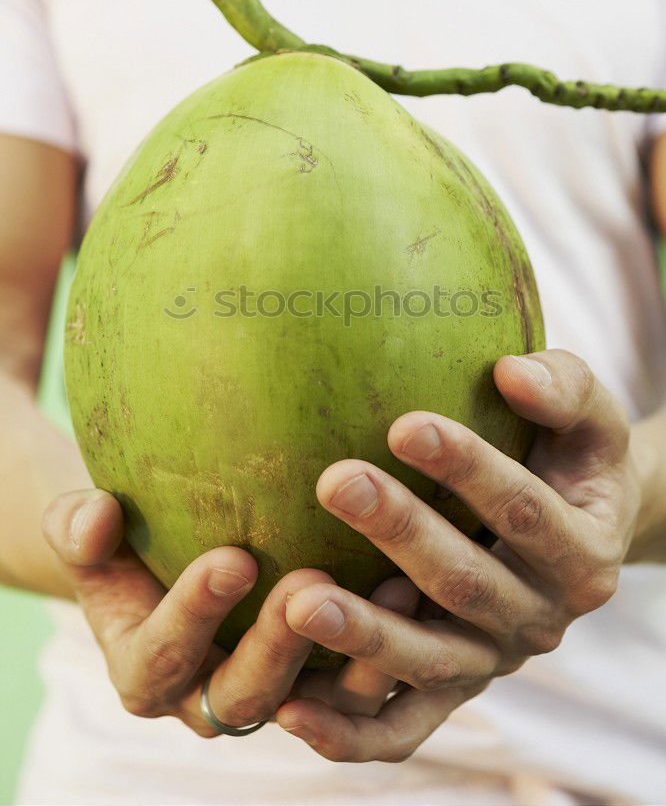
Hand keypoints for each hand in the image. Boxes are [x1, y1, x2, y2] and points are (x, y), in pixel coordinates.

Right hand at [41, 492, 414, 734]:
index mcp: (147, 671)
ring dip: (356, 659)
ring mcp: (273, 698)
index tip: (232, 558)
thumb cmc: (124, 542)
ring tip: (391, 589)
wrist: (163, 565)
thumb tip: (93, 517)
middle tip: (309, 583)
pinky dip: (390, 655)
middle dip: (278, 646)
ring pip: (318, 706)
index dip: (195, 613)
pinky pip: (363, 694)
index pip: (165, 656)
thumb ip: (79, 528)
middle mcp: (209, 698)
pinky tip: (417, 588)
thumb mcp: (88, 533)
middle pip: (245, 696)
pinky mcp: (323, 687)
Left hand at [277, 350, 640, 761]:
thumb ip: (564, 387)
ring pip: (428, 662)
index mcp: (583, 552)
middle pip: (466, 584)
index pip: (523, 510)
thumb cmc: (569, 455)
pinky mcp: (452, 691)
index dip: (468, 470)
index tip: (403, 423)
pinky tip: (289, 711)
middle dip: (400, 533)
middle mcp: (541, 618)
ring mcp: (492, 662)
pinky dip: (350, 733)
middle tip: (335, 482)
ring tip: (299, 601)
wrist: (577, 526)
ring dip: (365, 636)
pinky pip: (403, 727)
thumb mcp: (589, 415)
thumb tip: (512, 372)